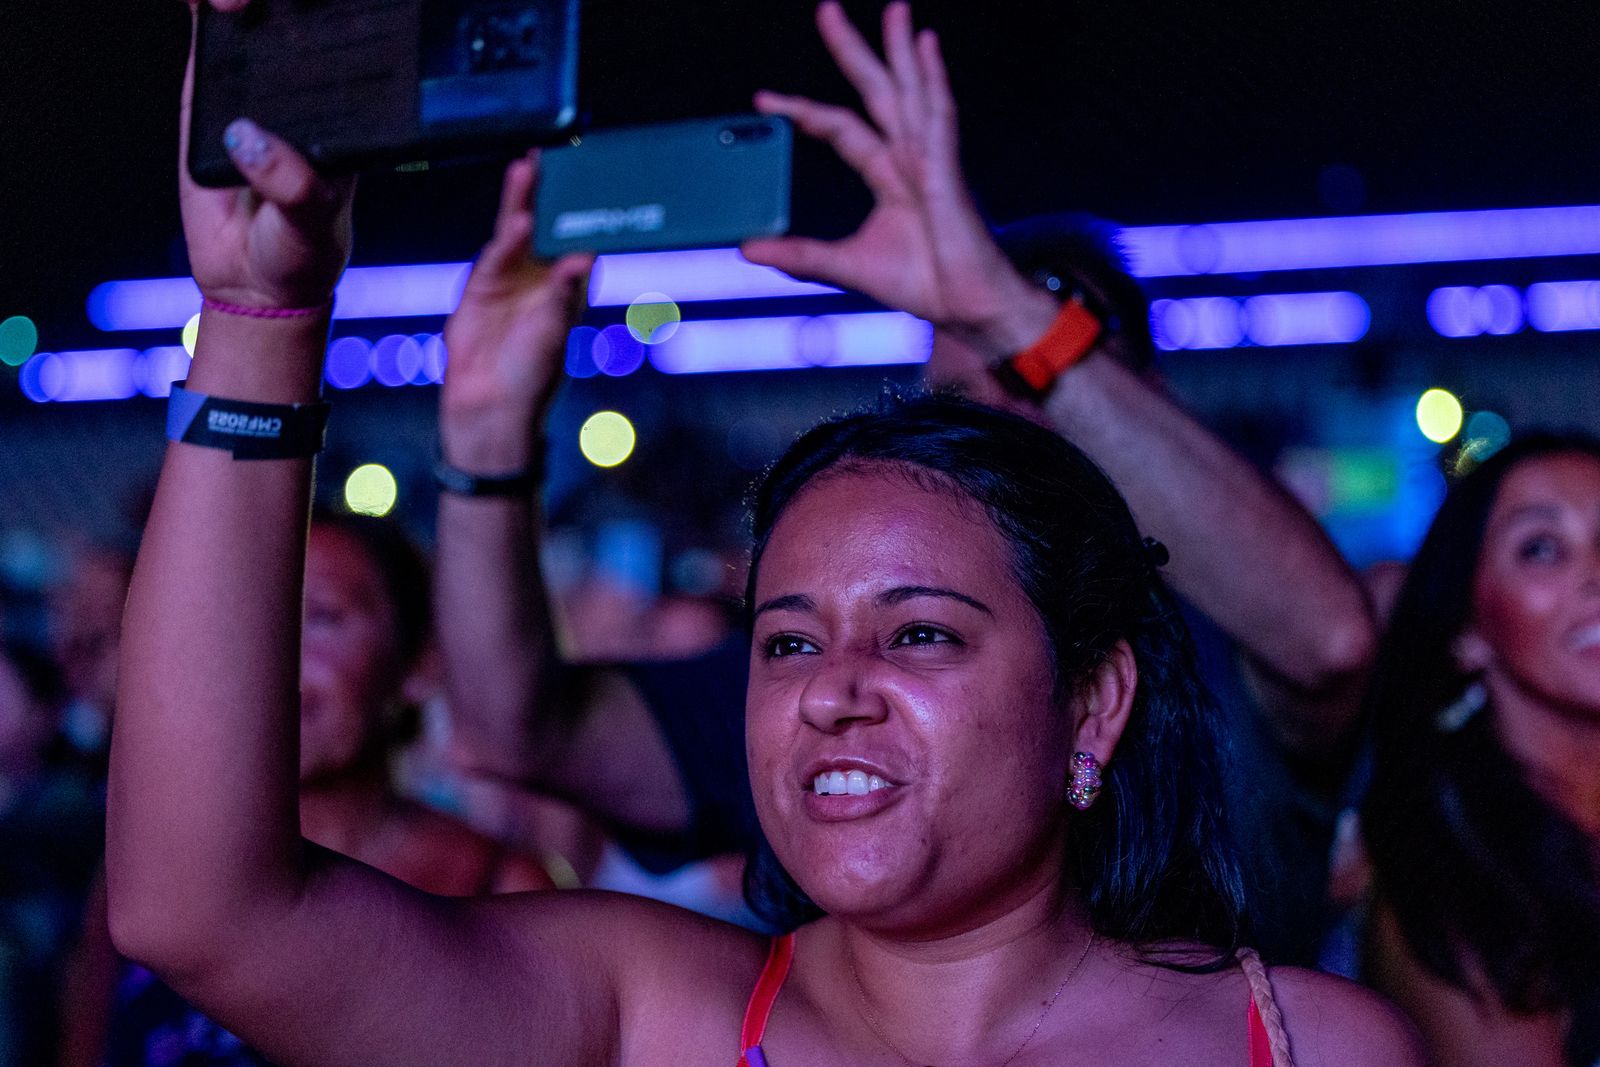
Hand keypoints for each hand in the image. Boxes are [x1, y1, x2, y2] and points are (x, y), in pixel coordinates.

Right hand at [179, 0, 353, 308]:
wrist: (253, 277)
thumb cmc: (302, 248)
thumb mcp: (313, 223)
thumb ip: (294, 188)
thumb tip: (248, 139)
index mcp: (352, 111)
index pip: (354, 40)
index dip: (341, 12)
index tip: (320, 8)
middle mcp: (310, 87)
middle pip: (302, 16)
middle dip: (285, 0)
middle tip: (254, 4)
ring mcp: (259, 82)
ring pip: (254, 13)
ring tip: (229, 5)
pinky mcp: (210, 87)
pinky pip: (207, 33)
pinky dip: (202, 7)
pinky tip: (204, 4)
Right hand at [440, 153, 592, 471]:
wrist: (489, 404)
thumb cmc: (534, 373)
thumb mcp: (555, 332)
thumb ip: (564, 293)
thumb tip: (582, 257)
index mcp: (571, 285)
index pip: (580, 236)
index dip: (586, 207)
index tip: (594, 173)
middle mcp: (542, 274)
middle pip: (547, 224)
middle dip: (549, 190)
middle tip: (553, 153)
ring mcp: (510, 277)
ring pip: (517, 230)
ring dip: (523, 201)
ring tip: (528, 169)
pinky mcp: (482, 285)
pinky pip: (495, 254)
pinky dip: (507, 238)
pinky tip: (519, 219)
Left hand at [741, 1, 1041, 355]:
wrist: (965, 307)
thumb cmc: (923, 283)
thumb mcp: (845, 266)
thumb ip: (798, 255)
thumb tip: (748, 248)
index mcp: (888, 175)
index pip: (840, 129)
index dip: (804, 111)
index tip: (764, 100)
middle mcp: (910, 158)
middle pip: (877, 92)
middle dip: (852, 50)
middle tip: (826, 8)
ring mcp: (932, 160)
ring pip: (912, 92)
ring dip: (901, 49)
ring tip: (895, 8)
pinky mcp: (948, 172)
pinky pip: (940, 118)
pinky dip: (933, 80)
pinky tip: (927, 47)